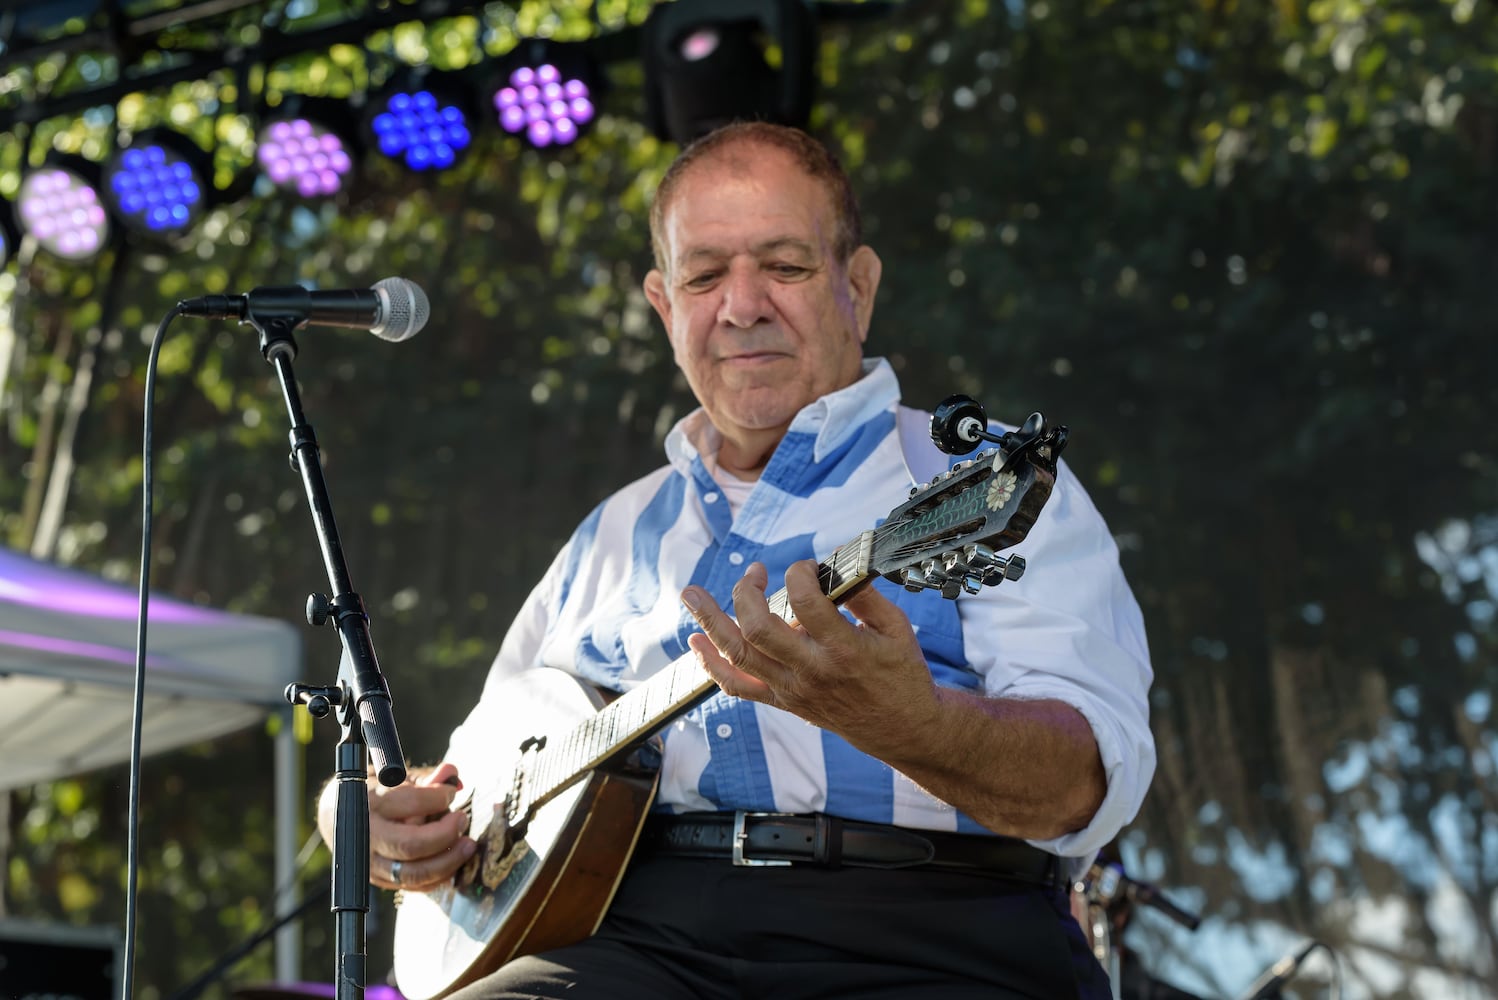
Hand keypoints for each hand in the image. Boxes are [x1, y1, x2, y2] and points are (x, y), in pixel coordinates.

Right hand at [368, 761, 475, 891]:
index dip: (436, 797)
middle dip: (444, 835)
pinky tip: (454, 861)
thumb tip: (452, 774)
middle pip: (409, 845)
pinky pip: (414, 887)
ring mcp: (371, 865)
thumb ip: (425, 779)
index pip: (407, 803)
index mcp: (367, 805)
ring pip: (413, 873)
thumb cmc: (373, 794)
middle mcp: (366, 838)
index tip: (450, 792)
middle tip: (462, 820)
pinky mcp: (380, 881)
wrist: (337, 817)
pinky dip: (438, 877)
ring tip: (467, 844)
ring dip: (447, 861)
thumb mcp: (394, 779)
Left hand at [680, 561, 940, 762]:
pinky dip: (711, 665)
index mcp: (843, 649)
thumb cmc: (901, 674)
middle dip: (746, 592)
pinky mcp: (783, 701)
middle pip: (758, 629)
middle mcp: (811, 671)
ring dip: (710, 622)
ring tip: (690, 594)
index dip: (799, 574)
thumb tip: (835, 561)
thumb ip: (865, 595)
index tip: (806, 567)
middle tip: (755, 572)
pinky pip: (738, 686)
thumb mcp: (897, 628)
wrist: (899, 727)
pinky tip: (695, 641)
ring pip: (738, 655)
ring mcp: (792, 689)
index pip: (806, 603)